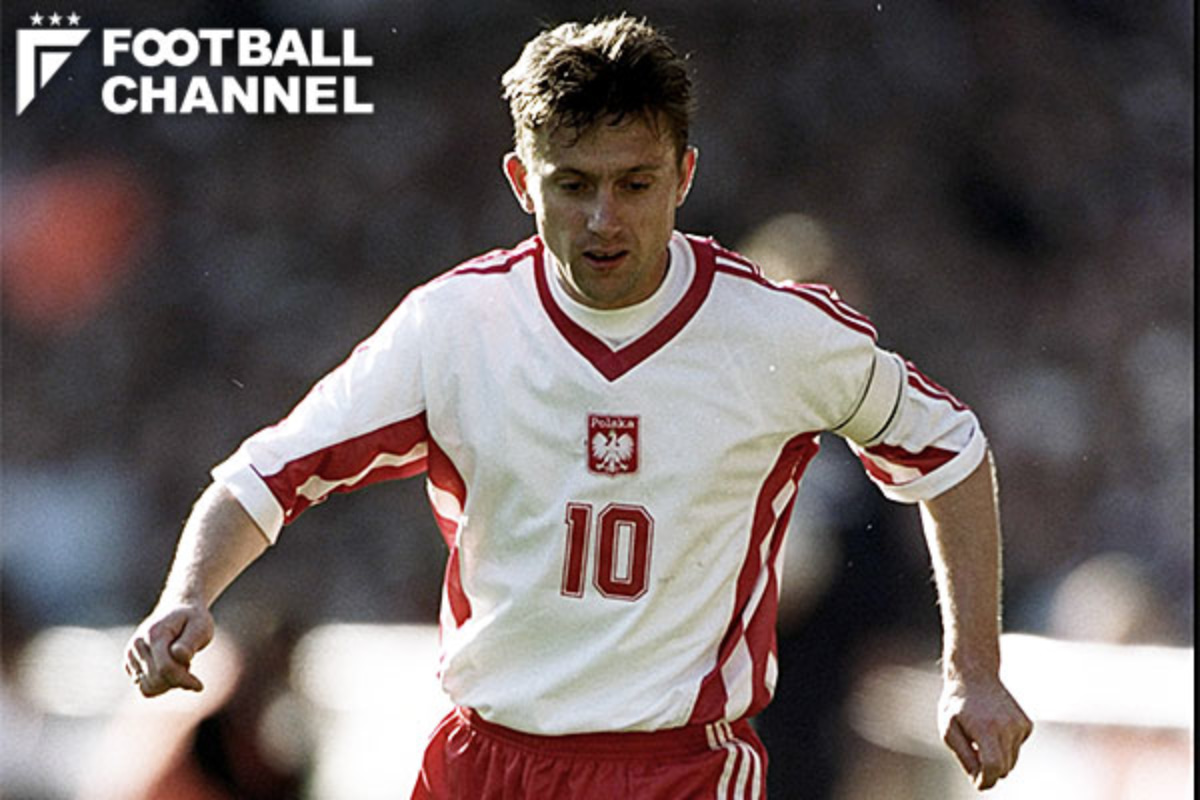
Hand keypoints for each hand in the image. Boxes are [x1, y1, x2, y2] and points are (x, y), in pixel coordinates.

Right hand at [124, 603, 214, 696]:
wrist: (178, 608)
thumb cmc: (193, 619)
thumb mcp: (201, 627)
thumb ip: (190, 643)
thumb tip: (179, 656)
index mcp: (154, 634)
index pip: (165, 668)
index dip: (183, 680)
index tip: (199, 685)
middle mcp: (137, 645)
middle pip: (156, 680)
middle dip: (177, 680)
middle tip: (188, 665)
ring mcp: (130, 655)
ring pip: (148, 688)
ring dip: (168, 683)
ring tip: (179, 665)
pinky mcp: (130, 664)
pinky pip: (144, 688)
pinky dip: (160, 684)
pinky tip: (170, 669)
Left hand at [938, 672, 1032, 790]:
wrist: (974, 675)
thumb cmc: (957, 704)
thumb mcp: (949, 731)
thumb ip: (964, 757)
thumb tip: (979, 781)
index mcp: (986, 729)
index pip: (994, 767)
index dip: (986, 781)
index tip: (978, 781)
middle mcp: (1007, 727)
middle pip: (1004, 769)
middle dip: (988, 768)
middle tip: (972, 750)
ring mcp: (1020, 725)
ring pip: (1012, 761)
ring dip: (997, 756)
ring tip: (981, 734)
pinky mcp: (1026, 724)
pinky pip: (1017, 748)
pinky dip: (1005, 745)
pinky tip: (993, 726)